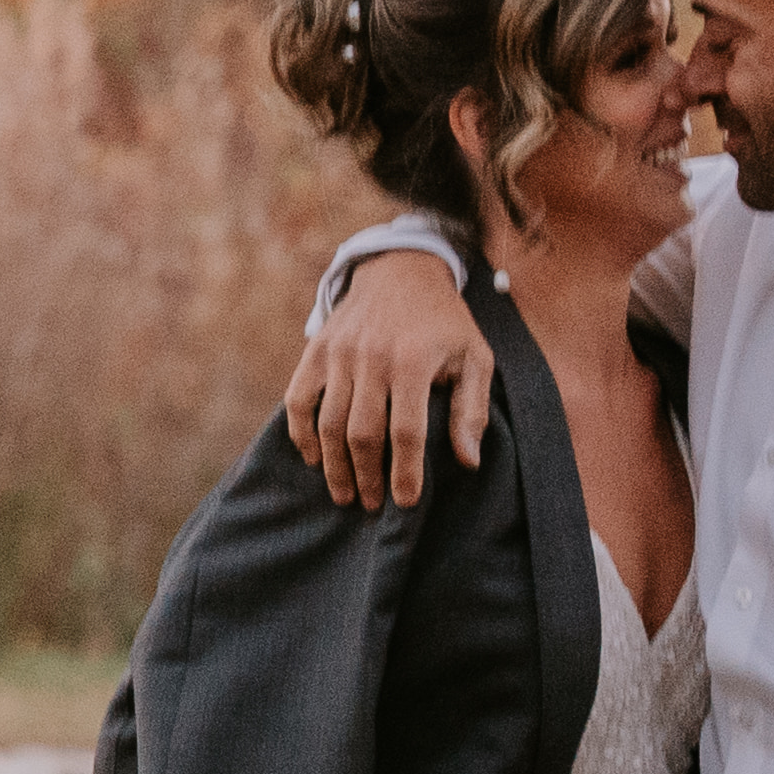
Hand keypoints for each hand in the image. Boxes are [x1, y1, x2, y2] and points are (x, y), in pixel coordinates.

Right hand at [284, 254, 490, 504]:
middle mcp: (372, 357)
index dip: (406, 471)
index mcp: (414, 360)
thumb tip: (468, 462)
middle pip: (362, 434)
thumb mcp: (474, 358)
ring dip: (334, 467)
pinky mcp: (316, 350)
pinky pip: (298, 400)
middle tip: (373, 504)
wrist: (401, 269)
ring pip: (328, 424)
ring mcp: (339, 353)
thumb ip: (472, 410)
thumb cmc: (444, 323)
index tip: (406, 502)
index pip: (406, 430)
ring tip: (345, 494)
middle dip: (367, 477)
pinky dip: (302, 434)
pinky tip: (313, 459)